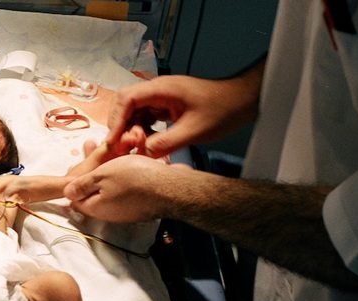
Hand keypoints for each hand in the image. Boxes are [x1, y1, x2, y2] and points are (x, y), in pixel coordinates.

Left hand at [64, 154, 177, 222]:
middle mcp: (110, 213)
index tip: (75, 164)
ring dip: (109, 167)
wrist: (172, 188)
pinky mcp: (140, 205)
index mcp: (95, 208)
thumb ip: (83, 184)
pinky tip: (129, 157)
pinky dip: (124, 172)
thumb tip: (66, 193)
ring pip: (111, 187)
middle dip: (92, 169)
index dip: (73, 181)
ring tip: (111, 145)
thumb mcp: (102, 176)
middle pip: (94, 190)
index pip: (75, 199)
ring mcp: (126, 211)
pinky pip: (127, 188)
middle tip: (91, 145)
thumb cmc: (135, 179)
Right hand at [106, 75, 256, 156]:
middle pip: (125, 104)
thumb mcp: (194, 131)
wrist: (244, 100)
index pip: (126, 99)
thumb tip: (142, 154)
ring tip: (138, 147)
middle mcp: (157, 90)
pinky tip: (148, 143)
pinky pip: (146, 117)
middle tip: (124, 147)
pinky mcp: (167, 106)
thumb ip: (166, 143)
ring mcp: (161, 97)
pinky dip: (142, 130)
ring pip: (134, 112)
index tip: (113, 141)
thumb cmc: (222, 110)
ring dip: (131, 130)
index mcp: (161, 89)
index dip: (116, 121)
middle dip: (120, 126)